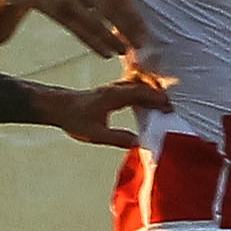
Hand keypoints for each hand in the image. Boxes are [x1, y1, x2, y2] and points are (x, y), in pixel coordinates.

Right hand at [0, 0, 152, 58]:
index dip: (134, 16)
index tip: (145, 30)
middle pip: (111, 11)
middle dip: (128, 30)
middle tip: (140, 44)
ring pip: (96, 24)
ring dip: (112, 40)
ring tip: (123, 51)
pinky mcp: (57, 10)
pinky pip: (80, 31)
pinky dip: (95, 44)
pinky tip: (106, 53)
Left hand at [34, 71, 164, 149]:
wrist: (57, 106)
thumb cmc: (74, 119)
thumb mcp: (95, 134)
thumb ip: (118, 138)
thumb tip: (139, 143)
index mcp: (114, 96)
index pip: (142, 93)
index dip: (158, 100)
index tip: (171, 108)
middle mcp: (116, 88)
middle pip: (144, 87)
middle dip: (160, 96)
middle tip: (173, 108)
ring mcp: (114, 88)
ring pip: (139, 86)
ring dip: (152, 94)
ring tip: (164, 106)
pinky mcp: (111, 91)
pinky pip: (133, 89)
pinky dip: (144, 94)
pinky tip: (147, 104)